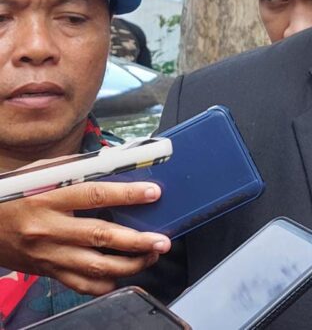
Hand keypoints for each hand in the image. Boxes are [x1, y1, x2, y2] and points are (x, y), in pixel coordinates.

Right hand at [0, 181, 169, 295]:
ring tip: (151, 256)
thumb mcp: (40, 173)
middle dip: (136, 240)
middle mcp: (49, 228)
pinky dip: (104, 283)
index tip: (152, 194)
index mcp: (48, 197)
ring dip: (129, 264)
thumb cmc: (12, 194)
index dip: (126, 195)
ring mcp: (48, 254)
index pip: (94, 195)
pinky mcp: (47, 271)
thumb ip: (77, 168)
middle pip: (100, 236)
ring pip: (95, 266)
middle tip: (161, 240)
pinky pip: (80, 284)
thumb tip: (116, 162)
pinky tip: (122, 275)